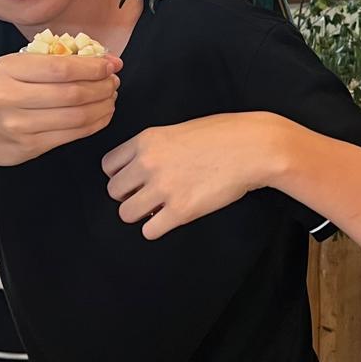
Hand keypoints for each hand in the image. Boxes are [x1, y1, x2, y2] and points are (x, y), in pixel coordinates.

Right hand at [0, 51, 120, 166]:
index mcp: (7, 70)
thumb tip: (103, 59)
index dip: (92, 67)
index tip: (111, 64)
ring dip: (103, 105)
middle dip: (102, 86)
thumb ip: (51, 60)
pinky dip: (95, 123)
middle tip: (113, 81)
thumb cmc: (0, 92)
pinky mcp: (30, 147)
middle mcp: (10, 98)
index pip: (60, 68)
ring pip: (76, 116)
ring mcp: (19, 126)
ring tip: (110, 96)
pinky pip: (72, 135)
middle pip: (72, 93)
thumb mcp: (14, 68)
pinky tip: (102, 114)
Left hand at [103, 112, 273, 238]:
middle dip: (129, 196)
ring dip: (141, 214)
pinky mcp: (181, 210)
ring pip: (126, 213)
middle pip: (114, 192)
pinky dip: (157, 228)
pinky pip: (149, 231)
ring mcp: (163, 188)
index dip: (121, 175)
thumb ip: (154, 147)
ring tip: (159, 208)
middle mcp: (148, 163)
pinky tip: (171, 218)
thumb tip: (138, 171)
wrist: (252, 147)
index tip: (135, 179)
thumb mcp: (178, 130)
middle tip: (149, 195)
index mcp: (146, 140)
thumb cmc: (221, 135)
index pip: (108, 166)